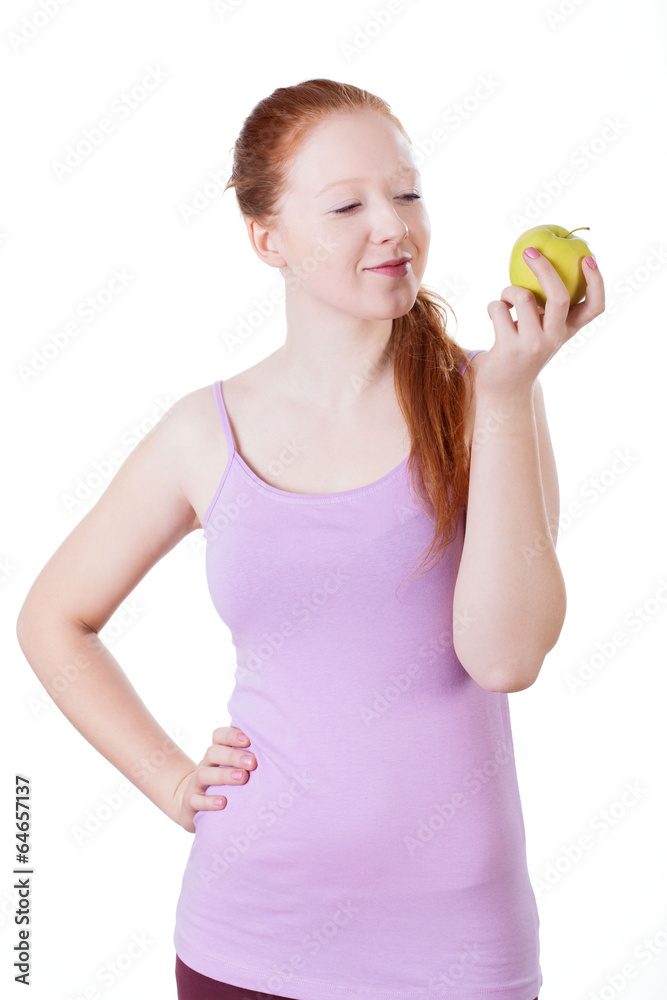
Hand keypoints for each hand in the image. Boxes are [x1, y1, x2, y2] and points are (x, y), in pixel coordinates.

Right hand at [171, 726, 256, 832]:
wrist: (192, 803)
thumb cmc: (224, 782)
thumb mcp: (233, 767)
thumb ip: (249, 757)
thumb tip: (277, 747)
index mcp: (217, 752)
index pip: (219, 736)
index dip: (232, 735)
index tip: (249, 740)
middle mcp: (205, 765)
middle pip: (213, 752)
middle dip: (233, 756)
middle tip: (252, 763)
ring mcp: (196, 784)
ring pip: (203, 774)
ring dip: (224, 775)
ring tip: (242, 778)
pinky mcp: (190, 803)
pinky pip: (196, 800)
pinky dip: (209, 802)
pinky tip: (223, 803)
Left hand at [477, 249, 604, 398]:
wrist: (502, 390)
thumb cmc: (521, 352)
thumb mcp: (540, 331)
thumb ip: (545, 308)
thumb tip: (542, 262)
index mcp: (567, 331)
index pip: (595, 307)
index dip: (596, 281)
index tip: (587, 258)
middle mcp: (554, 338)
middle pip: (560, 296)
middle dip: (545, 268)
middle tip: (530, 251)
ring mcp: (533, 344)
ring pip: (523, 296)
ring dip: (508, 290)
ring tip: (504, 301)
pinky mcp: (510, 348)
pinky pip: (499, 308)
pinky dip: (493, 306)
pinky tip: (493, 316)